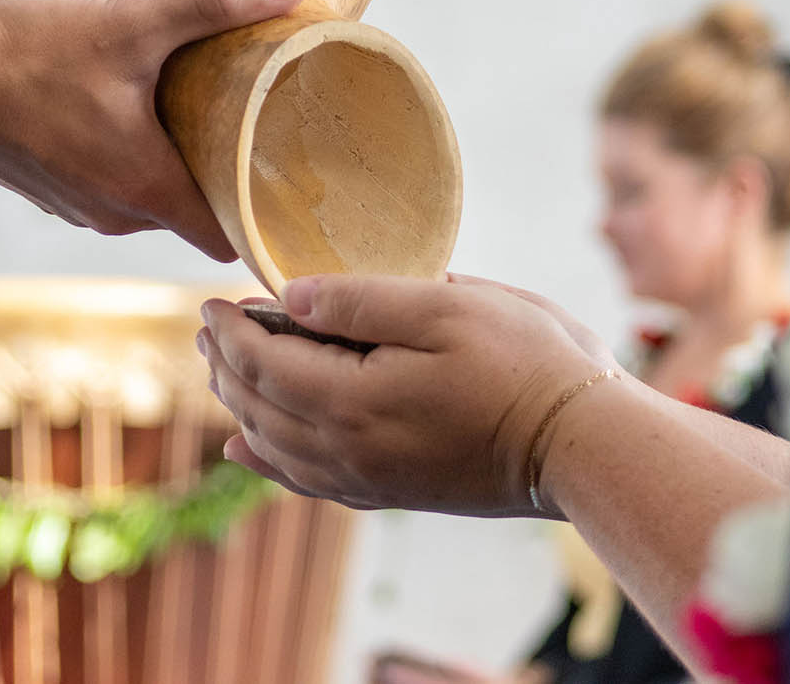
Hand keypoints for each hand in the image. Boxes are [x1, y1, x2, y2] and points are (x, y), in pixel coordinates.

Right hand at [0, 0, 308, 259]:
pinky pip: (111, 183)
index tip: (290, 179)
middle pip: (194, 211)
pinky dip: (130, 157)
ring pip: (151, 197)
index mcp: (146, 189)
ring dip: (174, 162)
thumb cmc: (29, 53)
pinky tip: (136, 111)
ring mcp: (77, 205)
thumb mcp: (132, 19)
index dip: (262, 213)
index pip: (229, 235)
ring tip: (200, 112)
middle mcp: (114, 213)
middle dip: (223, 173)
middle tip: (255, 124)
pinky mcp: (49, 187)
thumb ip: (216, 1)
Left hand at [197, 272, 616, 516]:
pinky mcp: (390, 493)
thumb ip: (360, 300)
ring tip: (221, 370)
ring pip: (273, 444)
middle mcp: (347, 450)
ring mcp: (367, 479)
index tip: (210, 298)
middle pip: (259, 405)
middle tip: (207, 326)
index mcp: (352, 399)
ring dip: (239, 404)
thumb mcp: (445, 306)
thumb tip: (290, 297)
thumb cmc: (524, 362)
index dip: (229, 330)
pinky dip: (264, 461)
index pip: (263, 362)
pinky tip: (245, 450)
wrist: (581, 444)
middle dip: (225, 364)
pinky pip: (304, 480)